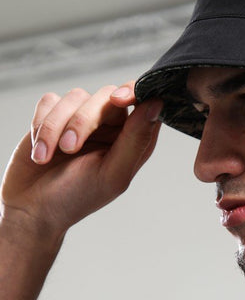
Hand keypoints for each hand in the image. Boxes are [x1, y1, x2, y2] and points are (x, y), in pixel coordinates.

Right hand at [0, 82, 161, 239]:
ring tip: (45, 157)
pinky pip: (50, 101)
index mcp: (134, 139)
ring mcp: (82, 118)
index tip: (118, 100)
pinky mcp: (54, 115)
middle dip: (83, 121)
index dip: (136, 92)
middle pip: (106, 95)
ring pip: (75, 97)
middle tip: (69, 149)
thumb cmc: (78, 196)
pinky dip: (41, 124)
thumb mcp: (113, 173)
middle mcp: (112, 125)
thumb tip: (156, 104)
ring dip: (55, 127)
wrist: (32, 207)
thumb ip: (136, 139)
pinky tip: (39, 151)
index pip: (146, 101)